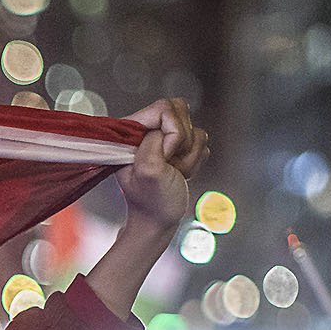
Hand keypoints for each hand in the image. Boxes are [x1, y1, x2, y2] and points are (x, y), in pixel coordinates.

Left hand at [115, 98, 208, 231]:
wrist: (159, 220)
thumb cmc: (151, 201)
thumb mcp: (148, 173)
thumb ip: (153, 144)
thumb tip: (164, 130)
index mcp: (130, 132)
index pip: (163, 109)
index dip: (172, 133)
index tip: (165, 157)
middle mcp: (146, 130)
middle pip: (180, 112)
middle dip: (183, 142)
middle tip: (170, 164)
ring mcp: (164, 137)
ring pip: (193, 128)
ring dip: (189, 154)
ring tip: (173, 171)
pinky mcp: (179, 146)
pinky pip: (200, 140)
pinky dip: (195, 159)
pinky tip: (180, 172)